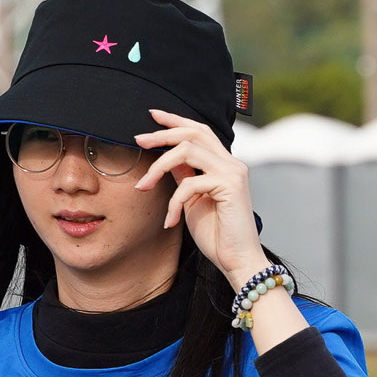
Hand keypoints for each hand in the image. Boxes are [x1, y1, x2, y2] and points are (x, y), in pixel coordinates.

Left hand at [135, 109, 264, 285]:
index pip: (199, 131)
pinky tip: (169, 221)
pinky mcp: (230, 186)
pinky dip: (173, 202)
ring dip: (159, 166)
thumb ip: (185, 177)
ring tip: (143, 187)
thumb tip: (167, 159)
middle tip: (138, 140)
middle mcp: (231, 163)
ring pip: (188, 150)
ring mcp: (233, 172)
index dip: (175, 120)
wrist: (238, 261)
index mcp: (223, 164)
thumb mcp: (193, 200)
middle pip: (194, 132)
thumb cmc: (217, 235)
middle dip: (163, 134)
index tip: (152, 116)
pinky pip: (190, 184)